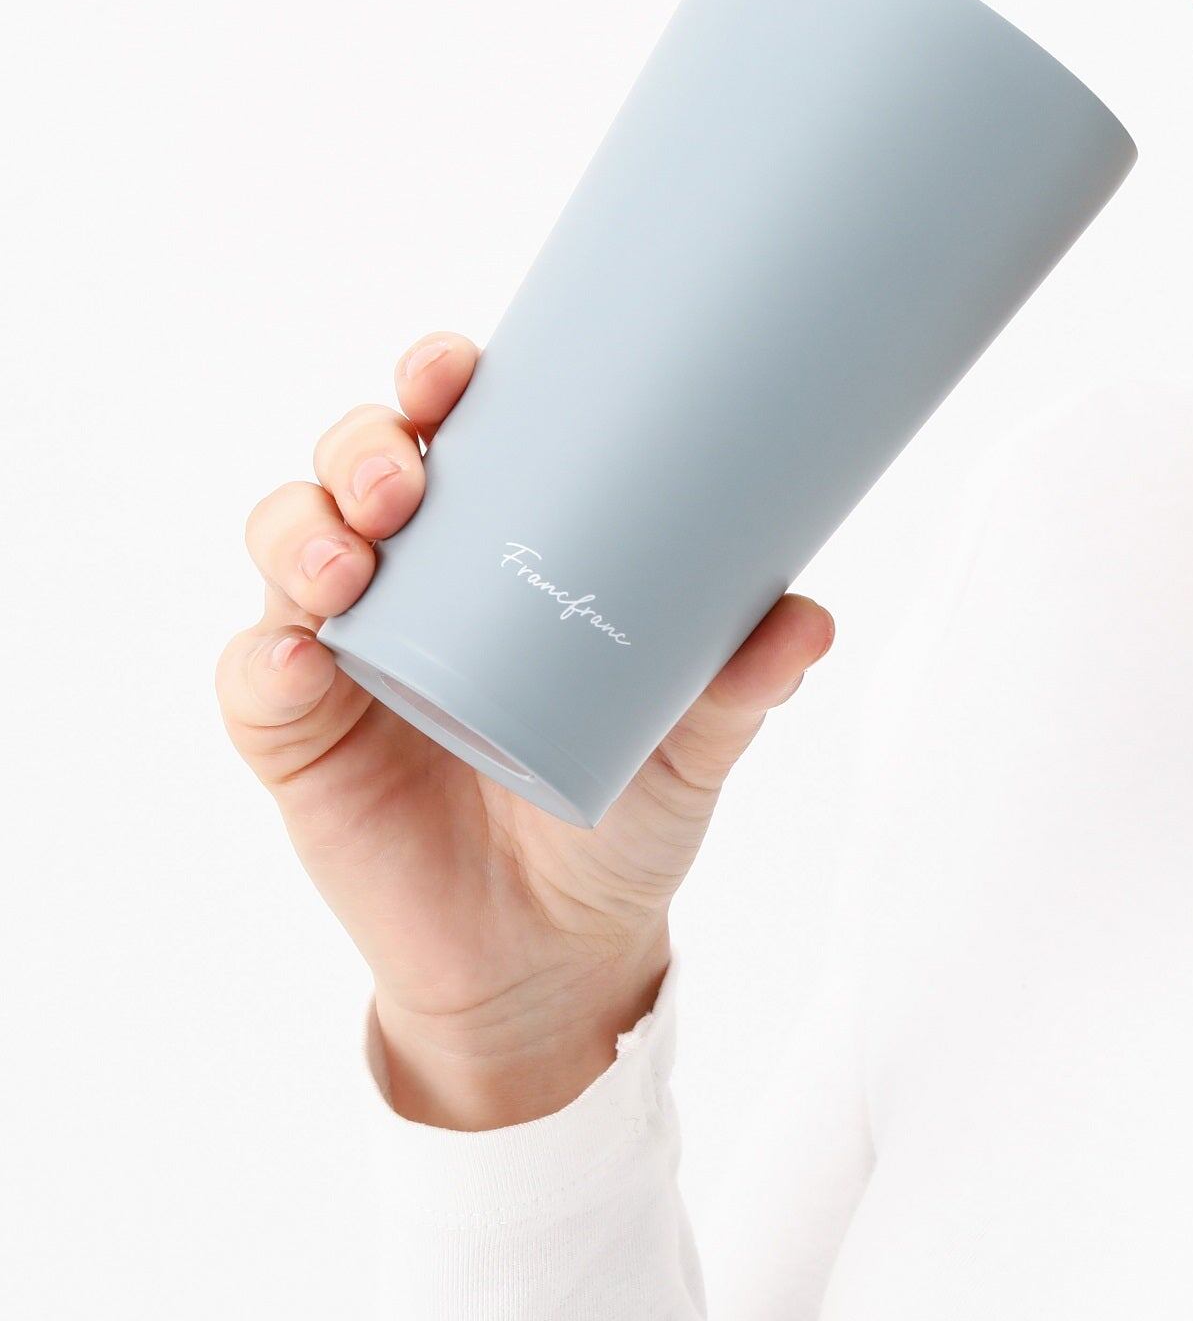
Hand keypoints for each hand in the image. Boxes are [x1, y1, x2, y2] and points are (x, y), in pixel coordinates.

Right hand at [216, 330, 834, 1124]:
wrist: (561, 953)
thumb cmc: (624, 806)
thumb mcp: (693, 743)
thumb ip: (741, 683)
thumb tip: (809, 619)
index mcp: (497, 545)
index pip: (452, 432)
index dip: (436, 381)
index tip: (457, 367)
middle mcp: (409, 576)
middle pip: (354, 468)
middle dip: (363, 447)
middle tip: (408, 477)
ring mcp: (344, 653)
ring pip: (288, 546)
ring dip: (303, 532)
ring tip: (353, 559)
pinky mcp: (298, 740)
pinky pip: (255, 682)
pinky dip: (265, 660)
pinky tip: (300, 657)